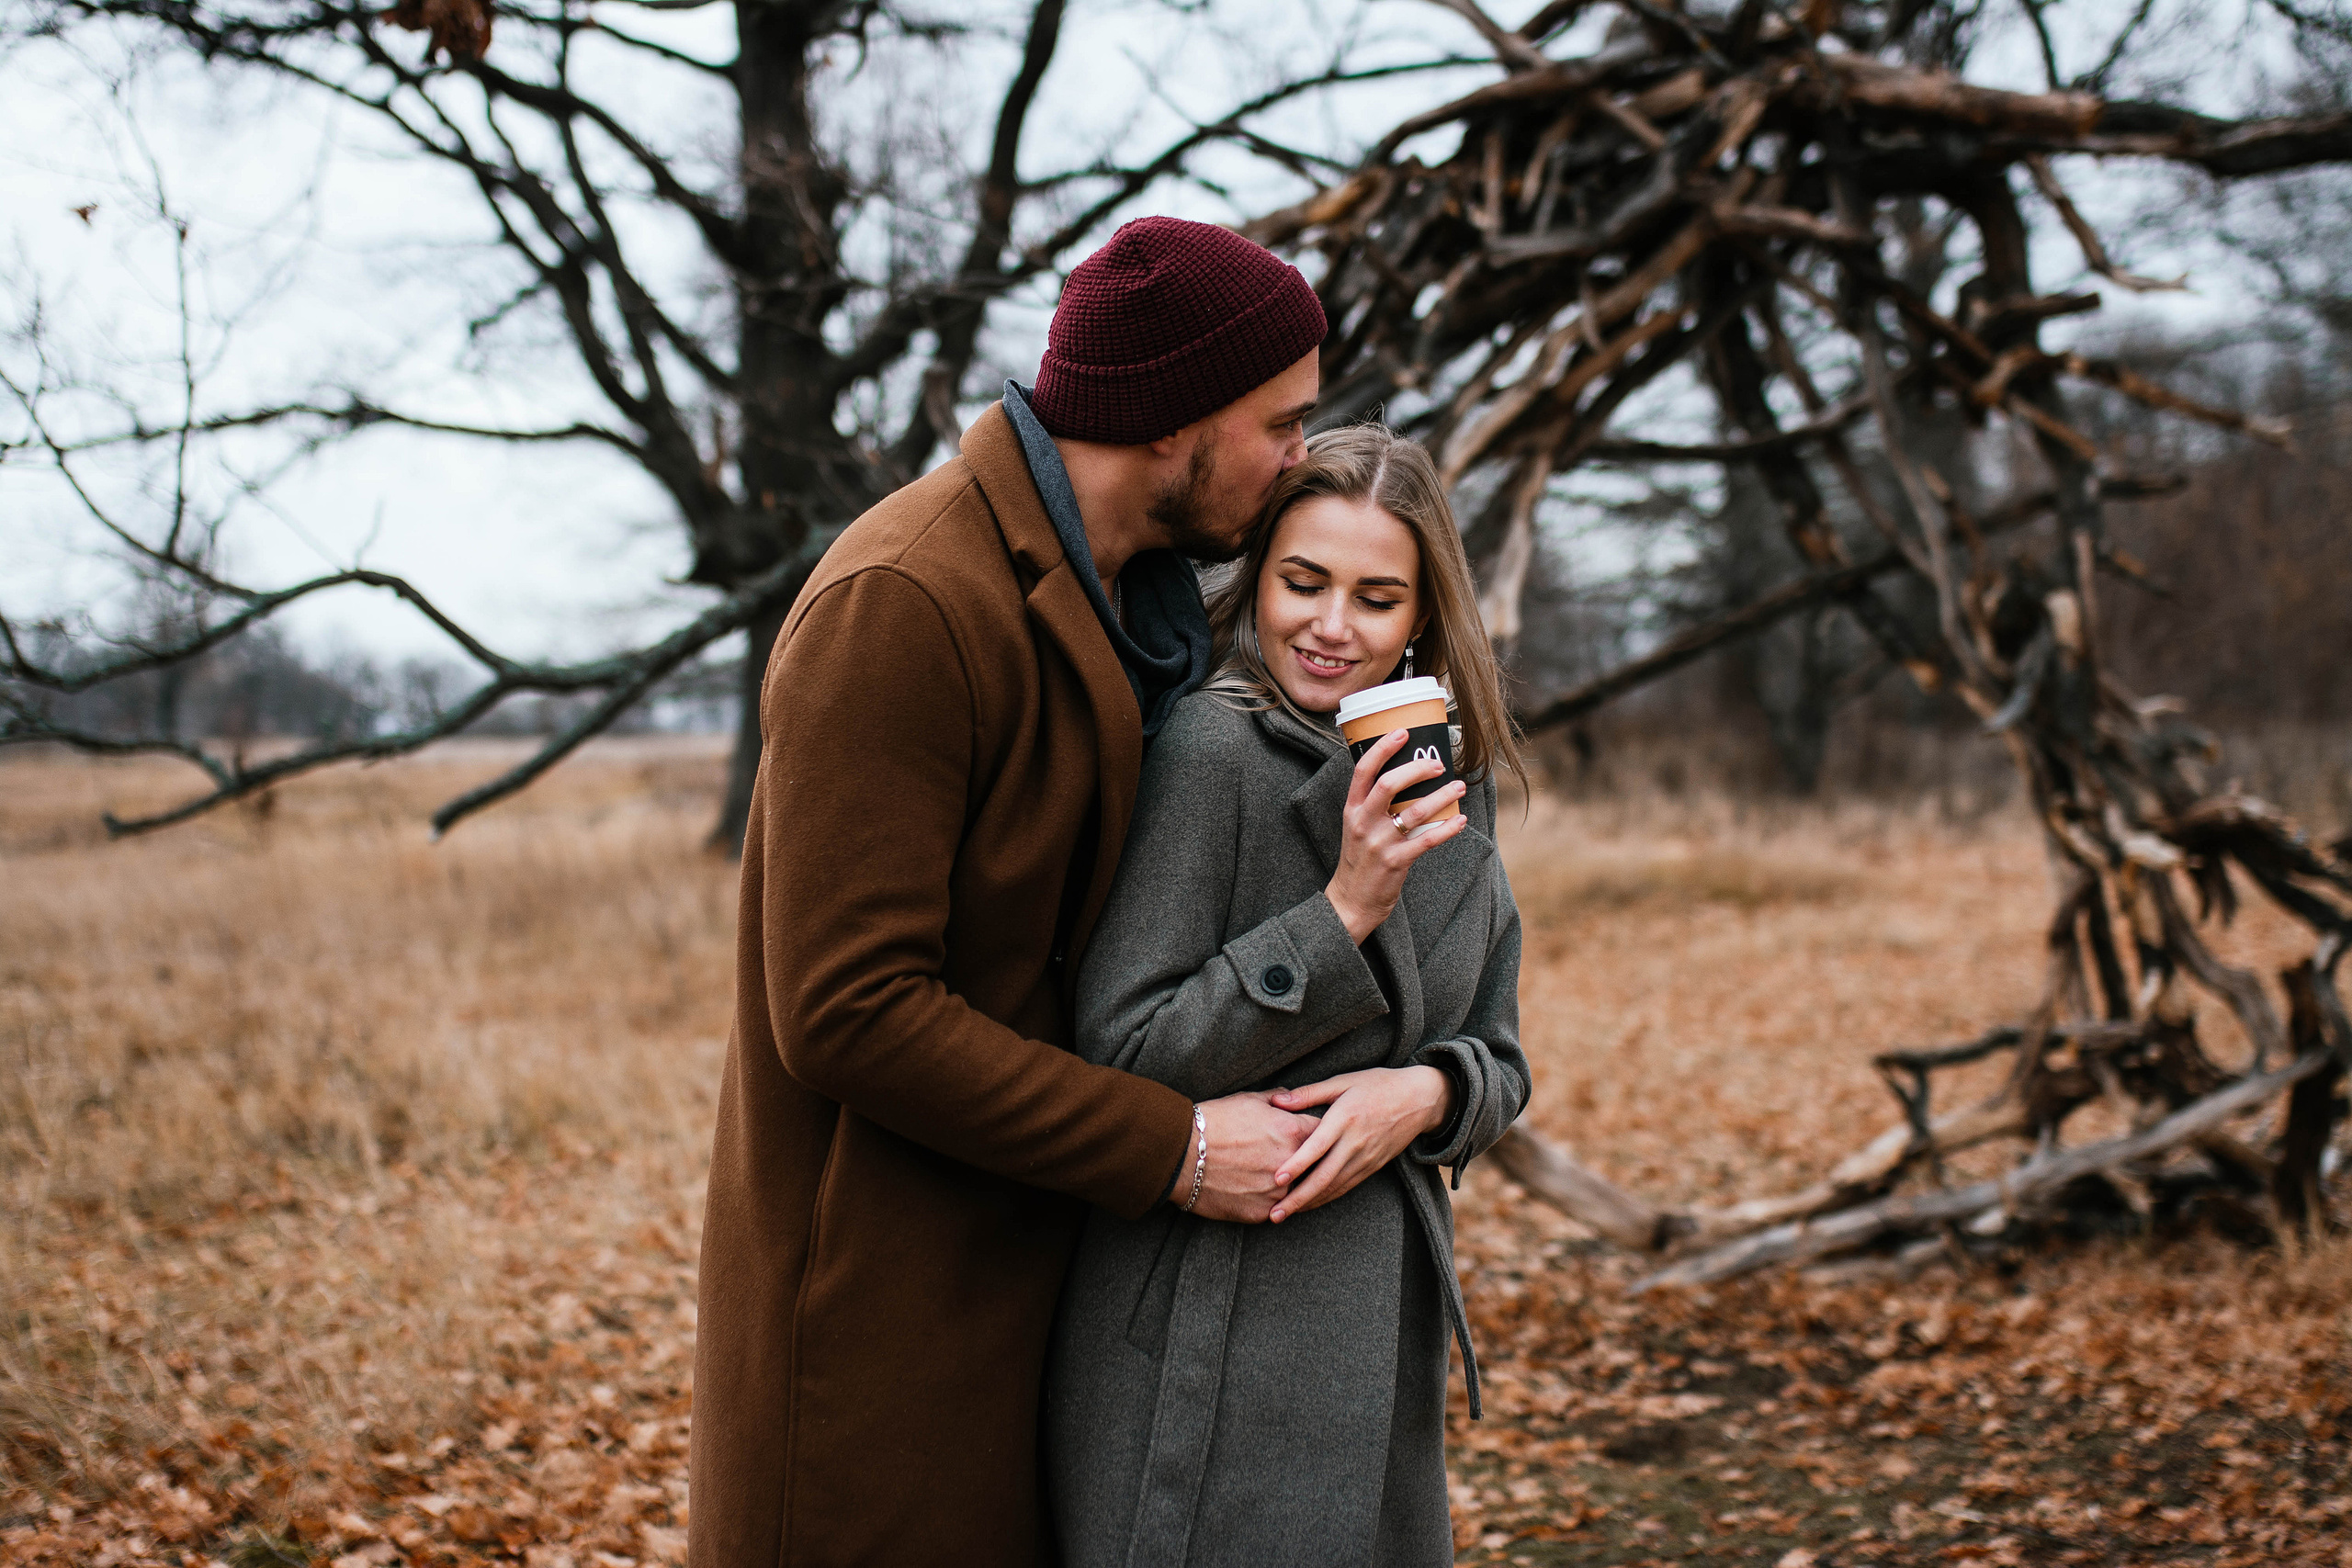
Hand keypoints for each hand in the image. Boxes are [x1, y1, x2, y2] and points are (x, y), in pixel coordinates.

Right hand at [1166, 1091, 1320, 1222]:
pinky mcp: (1261, 1213)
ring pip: (1298, 1191)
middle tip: (1301, 1159)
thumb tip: (1290, 1099)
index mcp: (1294, 1132)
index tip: (1316, 1135)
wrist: (1181, 1154)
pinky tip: (1257, 1190)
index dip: (1320, 1133)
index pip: (1325, 1133)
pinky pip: (1275, 1208)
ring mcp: (1277, 1192)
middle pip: (1317, 1166)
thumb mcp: (1249, 1099)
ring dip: (1292, 1184)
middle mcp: (1292, 1164)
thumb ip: (1278, 1100)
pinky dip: (1270, 1200)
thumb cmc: (1214, 1121)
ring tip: (1274, 1176)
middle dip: (1312, 1162)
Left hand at [1263, 1065, 1453, 1221]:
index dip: (1297, 1164)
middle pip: (1324, 1176)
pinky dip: (1326, 1198)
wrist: (1420, 1100)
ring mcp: (1366, 1158)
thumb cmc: (1378, 1085)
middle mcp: (1356, 1142)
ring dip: (1309, 1203)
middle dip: (1298, 1198)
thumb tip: (1276, 1101)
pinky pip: (1346, 1186)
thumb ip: (1309, 1093)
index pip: (1318, 1146)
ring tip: (1284, 1215)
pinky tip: (1309, 1204)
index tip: (1276, 1179)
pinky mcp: (1372, 1167)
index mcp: (1345, 1118)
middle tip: (1274, 1214)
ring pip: (1335, 1187)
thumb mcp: (1344, 1081)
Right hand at [1324, 728, 1468, 944]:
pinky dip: (1447, 829)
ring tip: (1458, 788)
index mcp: (1352, 809)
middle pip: (1389, 784)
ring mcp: (1380, 843)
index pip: (1364, 771)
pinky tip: (1459, 821)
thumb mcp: (1357, 827)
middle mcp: (1364, 822)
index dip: (1383, 748)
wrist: (1351, 901)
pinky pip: (1427, 841)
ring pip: (1415, 812)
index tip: (1403, 733)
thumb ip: (1374, 805)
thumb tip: (1407, 779)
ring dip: (1441, 796)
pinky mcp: (1396, 862)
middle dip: (1417, 769)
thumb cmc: (1359, 860)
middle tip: (1438, 764)